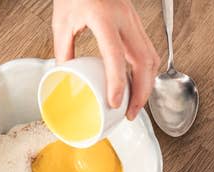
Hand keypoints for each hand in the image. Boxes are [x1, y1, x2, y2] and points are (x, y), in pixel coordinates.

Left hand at [53, 0, 159, 119]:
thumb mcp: (62, 20)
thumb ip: (64, 49)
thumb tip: (66, 75)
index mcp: (103, 18)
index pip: (115, 56)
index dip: (117, 83)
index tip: (115, 102)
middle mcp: (124, 19)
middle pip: (144, 62)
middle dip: (141, 93)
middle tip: (131, 112)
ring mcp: (134, 21)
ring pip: (151, 58)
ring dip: (147, 84)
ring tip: (136, 103)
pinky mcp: (136, 23)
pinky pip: (149, 51)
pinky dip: (147, 72)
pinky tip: (138, 83)